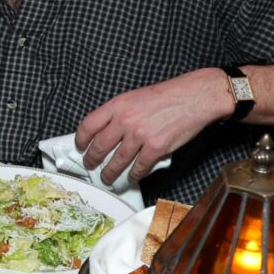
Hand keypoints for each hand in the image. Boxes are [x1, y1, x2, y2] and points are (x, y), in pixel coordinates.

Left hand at [75, 69, 232, 181]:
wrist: (194, 97)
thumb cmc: (167, 96)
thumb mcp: (135, 97)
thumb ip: (119, 113)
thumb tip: (106, 132)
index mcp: (118, 105)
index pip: (89, 125)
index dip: (81, 139)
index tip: (80, 147)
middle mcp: (125, 120)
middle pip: (99, 147)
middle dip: (92, 160)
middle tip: (90, 166)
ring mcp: (140, 135)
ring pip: (117, 161)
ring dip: (110, 173)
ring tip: (107, 178)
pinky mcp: (156, 148)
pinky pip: (139, 167)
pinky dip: (133, 175)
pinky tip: (131, 177)